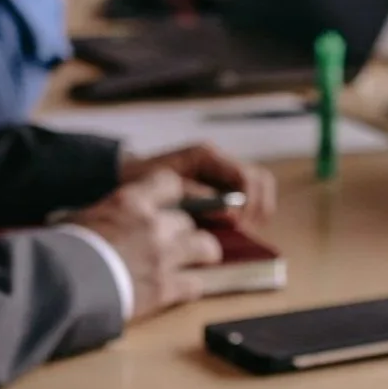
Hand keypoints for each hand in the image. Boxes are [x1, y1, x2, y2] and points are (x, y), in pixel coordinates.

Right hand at [65, 168, 222, 319]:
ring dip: (201, 254)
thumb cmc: (65, 251)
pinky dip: (190, 286)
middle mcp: (154, 225)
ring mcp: (164, 256)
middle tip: (176, 240)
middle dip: (183, 230)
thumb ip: (103, 214)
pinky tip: (181, 289)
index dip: (174, 193)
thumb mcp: (80, 218)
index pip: (170, 182)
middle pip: (188, 220)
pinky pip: (195, 284)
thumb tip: (96, 219)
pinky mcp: (166, 288)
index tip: (172, 203)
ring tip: (196, 260)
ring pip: (206, 247)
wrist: (64, 285)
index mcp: (131, 202)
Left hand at [119, 143, 276, 222]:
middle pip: (261, 181)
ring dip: (257, 212)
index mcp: (206, 155)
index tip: (236, 222)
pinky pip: (248, 199)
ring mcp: (223, 174)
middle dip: (258, 208)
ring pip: (260, 189)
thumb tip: (228, 212)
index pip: (246, 176)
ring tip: (244, 232)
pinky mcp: (222, 188)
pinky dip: (249, 215)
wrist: (126, 176)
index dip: (247, 201)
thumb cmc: (140, 181)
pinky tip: (236, 231)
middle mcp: (219, 162)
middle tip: (246, 230)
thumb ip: (196, 196)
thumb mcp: (162, 189)